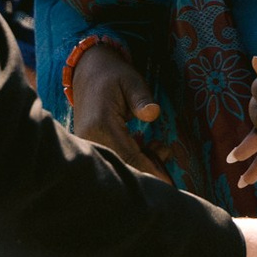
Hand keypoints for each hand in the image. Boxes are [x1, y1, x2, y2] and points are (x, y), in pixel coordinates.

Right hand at [67, 39, 167, 179]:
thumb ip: (142, 98)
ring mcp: (88, 143)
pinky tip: (149, 147)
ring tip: (160, 146)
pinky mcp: (91, 145)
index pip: (129, 157)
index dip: (151, 171)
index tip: (169, 184)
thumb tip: (153, 113)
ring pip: (120, 164)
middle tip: (166, 152)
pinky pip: (115, 158)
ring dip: (143, 162)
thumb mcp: (132, 81)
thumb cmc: (114, 76)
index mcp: (101, 124)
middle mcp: (90, 138)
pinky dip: (133, 158)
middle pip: (125, 166)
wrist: (89, 72)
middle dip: (150, 167)